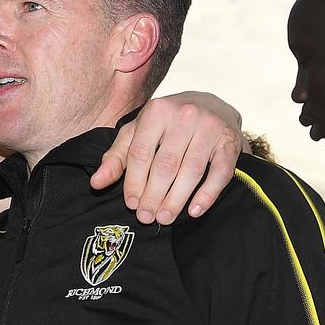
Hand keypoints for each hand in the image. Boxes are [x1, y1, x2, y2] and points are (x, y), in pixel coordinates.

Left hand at [91, 91, 240, 224]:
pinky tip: (194, 211)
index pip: (140, 153)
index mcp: (156, 111)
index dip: (133, 182)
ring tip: (165, 218)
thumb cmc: (167, 124)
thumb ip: (116, 157)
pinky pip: (220, 172)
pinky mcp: (229, 141)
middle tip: (146, 218)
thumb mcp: (137, 132)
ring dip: (176, 199)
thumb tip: (96, 183)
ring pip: (191, 170)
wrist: (211, 105)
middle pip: (165, 164)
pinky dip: (207, 194)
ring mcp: (210, 127)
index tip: (131, 204)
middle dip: (153, 195)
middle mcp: (184, 116)